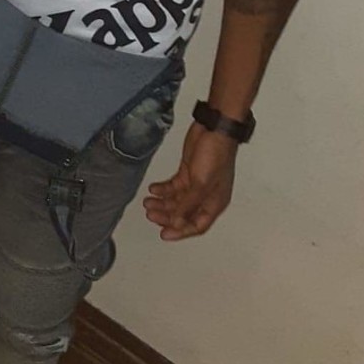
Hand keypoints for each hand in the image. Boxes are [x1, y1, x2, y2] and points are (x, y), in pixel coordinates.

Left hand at [143, 124, 236, 240]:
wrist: (214, 130)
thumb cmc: (216, 155)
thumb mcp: (202, 184)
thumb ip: (188, 205)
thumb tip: (176, 223)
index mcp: (215, 203)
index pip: (197, 225)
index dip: (181, 231)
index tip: (164, 234)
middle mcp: (206, 196)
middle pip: (184, 214)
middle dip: (167, 216)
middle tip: (151, 215)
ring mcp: (196, 184)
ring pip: (177, 200)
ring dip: (162, 203)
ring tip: (148, 202)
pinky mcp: (188, 172)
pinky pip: (173, 186)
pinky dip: (163, 189)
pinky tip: (153, 189)